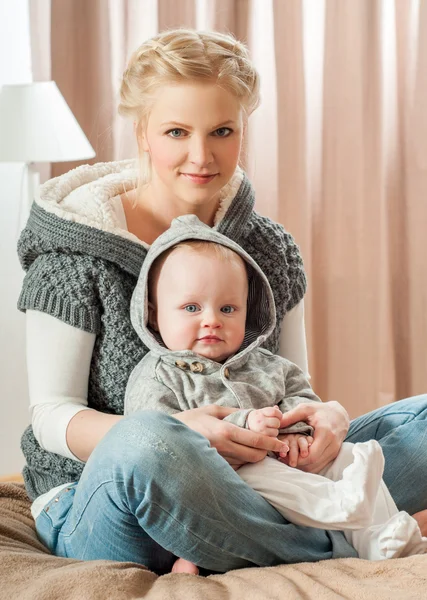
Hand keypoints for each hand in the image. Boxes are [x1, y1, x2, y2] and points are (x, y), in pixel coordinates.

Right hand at [174, 405, 288, 467]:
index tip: (282, 444)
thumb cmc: (191, 419)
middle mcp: (223, 447)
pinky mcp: (215, 465)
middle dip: (266, 452)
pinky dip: (243, 461)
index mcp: (225, 431)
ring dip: (255, 456)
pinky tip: (242, 453)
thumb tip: (253, 413)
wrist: (169, 436)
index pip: (256, 441)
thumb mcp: (213, 410)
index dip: (272, 443)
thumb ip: (234, 412)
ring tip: (259, 448)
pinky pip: (235, 466)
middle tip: (271, 446)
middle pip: (255, 456)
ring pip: (246, 462)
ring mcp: (218, 458)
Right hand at [247, 406, 282, 436]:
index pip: (274, 411)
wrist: (244, 427)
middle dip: (276, 424)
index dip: (279, 414)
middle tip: (271, 424)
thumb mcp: (262, 412)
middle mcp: (259, 420)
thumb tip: (277, 407)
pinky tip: (266, 435)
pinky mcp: (261, 437)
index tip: (278, 417)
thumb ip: (271, 410)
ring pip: (276, 431)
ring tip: (268, 430)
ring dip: (274, 431)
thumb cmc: (257, 419)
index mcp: (261, 412)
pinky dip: (271, 437)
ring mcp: (260, 429)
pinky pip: (272, 438)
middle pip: (276, 422)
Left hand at [279, 401, 349, 473]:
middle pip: (313, 463)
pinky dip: (309, 465)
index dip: (297, 458)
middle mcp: (332, 445)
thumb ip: (290, 416)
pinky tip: (299, 459)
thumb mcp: (305, 409)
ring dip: (302, 466)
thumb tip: (276, 424)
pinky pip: (320, 465)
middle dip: (297, 462)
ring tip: (289, 458)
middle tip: (284, 458)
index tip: (285, 454)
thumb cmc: (320, 411)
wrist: (340, 415)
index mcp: (325, 433)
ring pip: (316, 467)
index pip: (312, 455)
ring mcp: (334, 452)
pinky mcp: (333, 455)